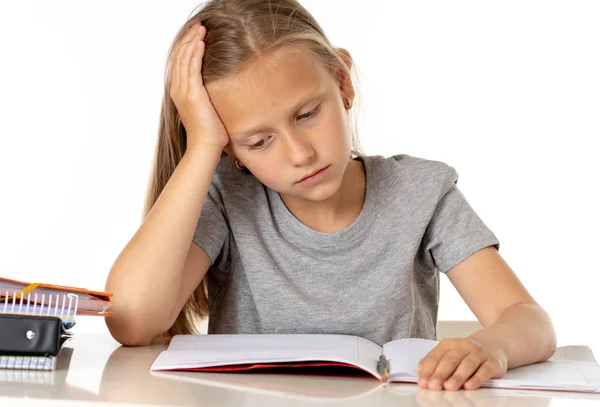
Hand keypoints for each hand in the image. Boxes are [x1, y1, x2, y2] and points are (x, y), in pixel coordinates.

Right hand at [169, 22, 228, 150]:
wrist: (206, 146)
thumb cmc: (210, 131)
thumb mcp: (207, 108)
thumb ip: (206, 95)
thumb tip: (216, 88)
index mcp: (179, 92)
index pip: (180, 62)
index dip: (186, 46)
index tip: (196, 34)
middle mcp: (178, 90)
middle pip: (180, 57)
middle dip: (188, 39)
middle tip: (198, 26)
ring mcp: (183, 92)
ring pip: (184, 60)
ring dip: (192, 42)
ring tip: (200, 30)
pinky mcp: (192, 95)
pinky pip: (191, 69)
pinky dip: (195, 55)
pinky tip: (201, 44)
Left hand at [417, 338, 507, 390]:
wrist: (493, 345)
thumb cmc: (466, 353)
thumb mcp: (449, 353)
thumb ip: (435, 362)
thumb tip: (421, 372)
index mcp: (450, 344)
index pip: (436, 356)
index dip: (428, 369)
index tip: (423, 382)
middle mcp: (464, 346)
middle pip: (450, 360)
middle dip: (440, 374)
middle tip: (433, 386)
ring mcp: (479, 353)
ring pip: (467, 364)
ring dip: (457, 376)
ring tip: (449, 387)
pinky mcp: (492, 362)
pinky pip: (484, 370)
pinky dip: (476, 379)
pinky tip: (469, 386)